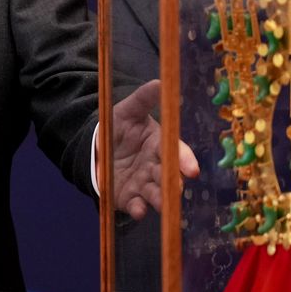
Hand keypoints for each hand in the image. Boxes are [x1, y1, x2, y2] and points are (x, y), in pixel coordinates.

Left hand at [105, 79, 199, 219]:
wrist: (98, 147)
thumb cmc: (120, 127)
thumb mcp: (128, 110)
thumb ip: (143, 98)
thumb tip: (161, 81)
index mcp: (160, 144)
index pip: (176, 152)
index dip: (184, 160)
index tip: (192, 169)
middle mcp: (156, 167)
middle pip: (168, 176)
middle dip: (173, 183)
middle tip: (178, 188)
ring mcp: (144, 184)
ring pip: (156, 194)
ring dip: (159, 200)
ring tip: (161, 204)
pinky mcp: (130, 198)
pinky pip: (136, 205)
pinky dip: (138, 209)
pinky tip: (138, 211)